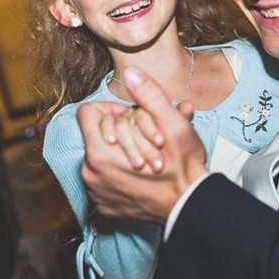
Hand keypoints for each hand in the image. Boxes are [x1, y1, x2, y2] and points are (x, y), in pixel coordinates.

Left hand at [79, 66, 207, 221]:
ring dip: (117, 154)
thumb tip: (131, 72)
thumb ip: (148, 94)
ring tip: (143, 156)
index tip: (130, 117)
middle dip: (116, 132)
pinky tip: (139, 176)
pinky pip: (103, 182)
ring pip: (98, 159)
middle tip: (143, 137)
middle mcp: (90, 174)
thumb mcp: (172, 124)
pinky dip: (117, 177)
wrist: (191, 206)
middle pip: (93, 137)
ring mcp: (96, 193)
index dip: (109, 109)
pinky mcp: (104, 207)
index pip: (86, 114)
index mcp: (99, 151)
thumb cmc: (183, 166)